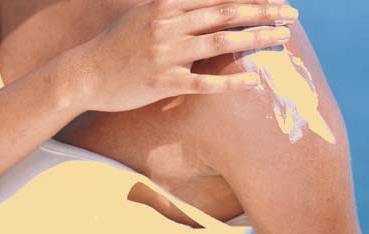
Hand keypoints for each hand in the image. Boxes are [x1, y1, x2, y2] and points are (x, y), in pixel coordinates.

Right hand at [59, 0, 291, 112]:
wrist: (83, 75)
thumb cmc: (116, 45)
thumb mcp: (143, 14)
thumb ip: (174, 5)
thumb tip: (205, 2)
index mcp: (166, 5)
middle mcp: (168, 25)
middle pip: (227, 13)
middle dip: (265, 11)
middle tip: (292, 14)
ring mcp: (166, 54)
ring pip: (222, 42)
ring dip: (257, 38)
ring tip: (282, 37)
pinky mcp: (162, 82)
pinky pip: (204, 82)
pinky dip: (232, 81)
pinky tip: (253, 80)